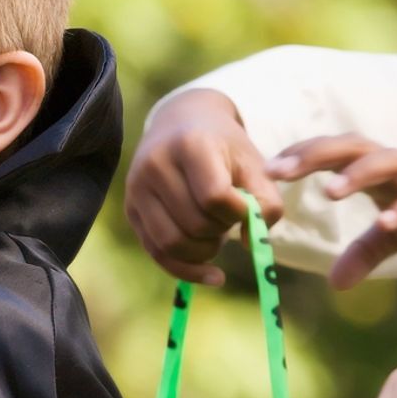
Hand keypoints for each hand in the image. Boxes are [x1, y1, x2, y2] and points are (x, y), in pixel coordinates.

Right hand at [124, 89, 283, 285]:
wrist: (180, 123)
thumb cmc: (223, 145)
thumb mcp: (252, 162)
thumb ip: (266, 201)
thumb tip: (250, 242)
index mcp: (190, 144)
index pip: (215, 196)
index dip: (238, 213)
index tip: (246, 208)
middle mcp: (156, 165)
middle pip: (194, 224)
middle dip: (221, 232)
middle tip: (230, 220)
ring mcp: (137, 189)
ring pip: (172, 244)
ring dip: (204, 252)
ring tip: (217, 238)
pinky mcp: (130, 210)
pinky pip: (156, 253)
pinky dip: (186, 270)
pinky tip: (210, 274)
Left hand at [265, 136, 396, 289]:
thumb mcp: (392, 235)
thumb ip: (363, 253)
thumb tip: (336, 284)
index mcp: (375, 167)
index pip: (332, 151)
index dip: (301, 154)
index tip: (267, 169)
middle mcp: (396, 164)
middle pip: (353, 146)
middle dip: (315, 154)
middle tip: (279, 172)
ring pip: (388, 162)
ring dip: (358, 174)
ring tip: (330, 192)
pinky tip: (384, 222)